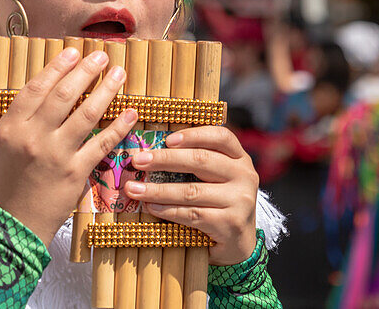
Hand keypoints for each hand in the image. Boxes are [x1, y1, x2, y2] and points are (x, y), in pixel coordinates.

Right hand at [0, 47, 136, 246]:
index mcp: (11, 128)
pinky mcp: (76, 172)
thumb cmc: (1, 186)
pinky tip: (130, 112)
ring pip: (86, 114)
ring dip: (106, 90)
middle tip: (102, 56)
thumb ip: (11, 122)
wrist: (11, 227)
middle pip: (64, 95)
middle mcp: (34, 137)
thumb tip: (29, 98)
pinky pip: (102, 144)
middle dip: (85, 71)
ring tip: (119, 74)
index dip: (57, 67)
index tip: (73, 52)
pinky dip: (118, 126)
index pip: (36, 88)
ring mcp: (57, 154)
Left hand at [123, 125, 259, 265]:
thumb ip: (198, 161)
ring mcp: (239, 201)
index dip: (193, 135)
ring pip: (191, 191)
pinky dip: (168, 210)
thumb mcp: (217, 178)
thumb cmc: (220, 204)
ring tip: (134, 189)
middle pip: (201, 160)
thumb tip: (153, 149)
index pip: (220, 137)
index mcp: (240, 159)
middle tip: (138, 161)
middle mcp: (244, 176)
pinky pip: (192, 214)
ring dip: (158, 190)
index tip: (167, 139)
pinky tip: (151, 207)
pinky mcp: (229, 224)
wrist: (240, 244)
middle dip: (165, 160)